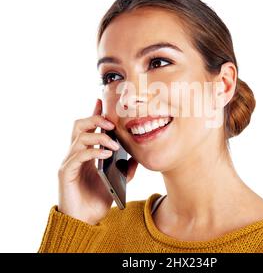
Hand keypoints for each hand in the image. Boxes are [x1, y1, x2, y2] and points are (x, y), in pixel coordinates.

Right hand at [57, 99, 137, 224]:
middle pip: (79, 125)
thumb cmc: (97, 198)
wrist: (85, 220)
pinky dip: (93, 151)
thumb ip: (125, 168)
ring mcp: (69, 162)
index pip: (89, 127)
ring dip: (98, 137)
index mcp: (86, 152)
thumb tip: (138, 157)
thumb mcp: (117, 180)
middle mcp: (75, 153)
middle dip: (95, 119)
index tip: (102, 100)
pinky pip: (78, 155)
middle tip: (111, 124)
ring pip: (79, 137)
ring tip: (114, 144)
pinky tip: (106, 154)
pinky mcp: (66, 172)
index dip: (95, 113)